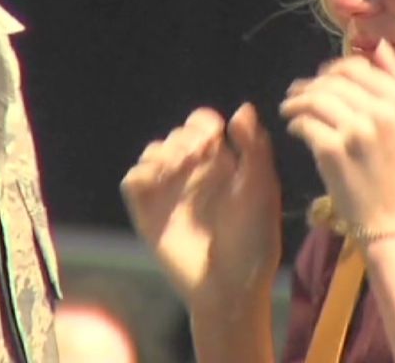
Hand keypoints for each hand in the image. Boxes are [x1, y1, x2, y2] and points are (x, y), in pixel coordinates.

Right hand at [120, 103, 280, 311]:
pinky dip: (141, 172)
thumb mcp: (262, 190)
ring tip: (177, 168)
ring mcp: (170, 194)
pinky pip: (133, 180)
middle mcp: (193, 177)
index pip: (203, 127)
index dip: (202, 123)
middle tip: (195, 154)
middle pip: (177, 136)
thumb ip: (254, 148)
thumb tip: (242, 108)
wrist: (230, 286)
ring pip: (153, 152)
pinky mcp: (148, 214)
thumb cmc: (254, 241)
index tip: (211, 135)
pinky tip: (158, 180)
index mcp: (222, 167)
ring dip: (163, 152)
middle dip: (184, 138)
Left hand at [281, 40, 394, 234]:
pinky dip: (295, 122)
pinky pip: (305, 123)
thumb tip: (382, 46)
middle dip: (312, 83)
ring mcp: (355, 131)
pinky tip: (295, 128)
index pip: (358, 68)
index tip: (323, 78)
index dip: (334, 69)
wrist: (394, 220)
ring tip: (289, 107)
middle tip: (299, 91)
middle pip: (333, 80)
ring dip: (296, 100)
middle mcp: (381, 112)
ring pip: (316, 98)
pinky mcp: (332, 151)